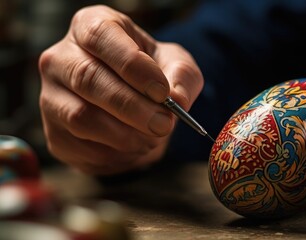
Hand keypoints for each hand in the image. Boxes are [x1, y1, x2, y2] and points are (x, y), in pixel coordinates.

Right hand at [38, 5, 202, 174]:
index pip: (100, 36)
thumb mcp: (175, 65)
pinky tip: (135, 147)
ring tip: (153, 138)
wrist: (133, 104)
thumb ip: (182, 76)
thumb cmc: (151, 75)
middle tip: (164, 124)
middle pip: (87, 78)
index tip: (162, 92)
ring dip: (125, 135)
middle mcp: (61, 58)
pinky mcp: (54, 132)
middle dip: (132, 107)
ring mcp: (51, 96)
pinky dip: (115, 153)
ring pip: (80, 117)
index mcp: (91, 26)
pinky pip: (81, 146)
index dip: (132, 65)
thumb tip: (178, 100)